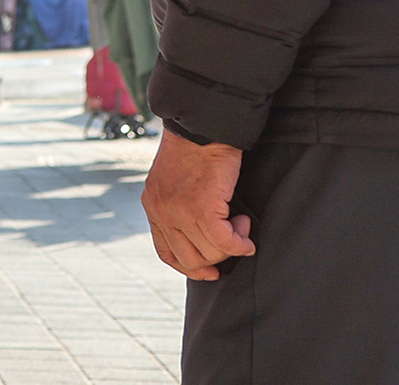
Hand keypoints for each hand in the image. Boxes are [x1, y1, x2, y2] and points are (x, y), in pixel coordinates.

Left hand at [143, 133, 253, 280]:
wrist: (201, 127)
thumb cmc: (195, 150)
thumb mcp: (174, 182)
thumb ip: (178, 208)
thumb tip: (200, 238)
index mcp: (153, 206)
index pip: (166, 252)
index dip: (190, 267)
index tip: (211, 271)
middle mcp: (161, 212)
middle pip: (190, 259)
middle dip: (216, 258)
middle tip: (232, 239)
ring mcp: (179, 212)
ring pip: (211, 252)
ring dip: (232, 244)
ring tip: (239, 222)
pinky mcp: (202, 208)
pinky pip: (226, 242)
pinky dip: (242, 242)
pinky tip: (246, 227)